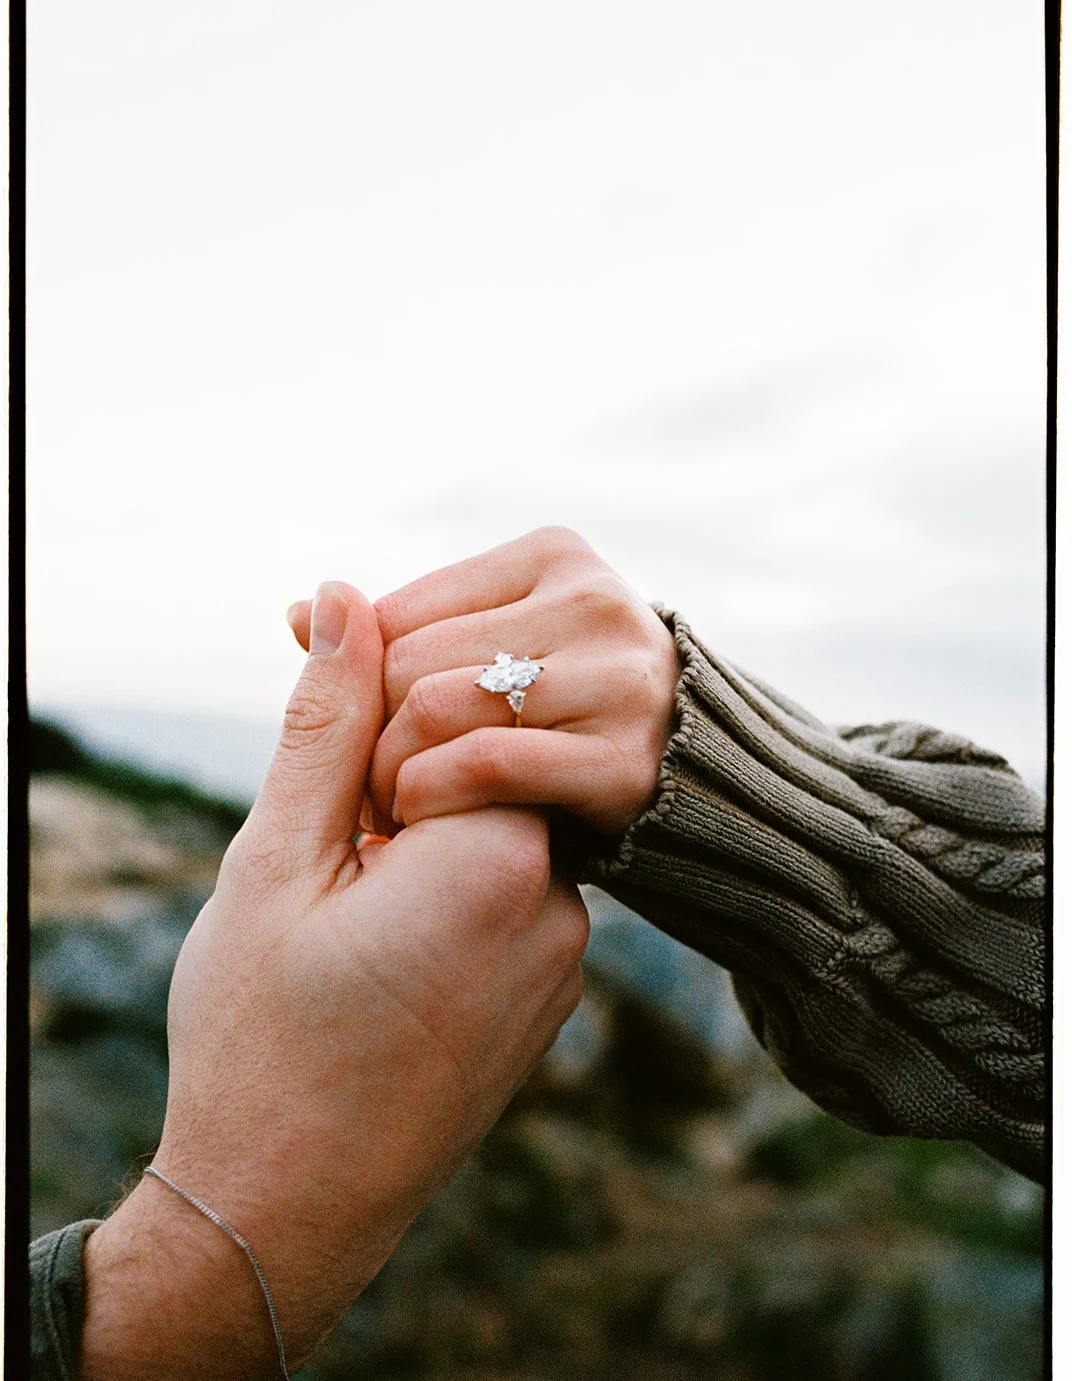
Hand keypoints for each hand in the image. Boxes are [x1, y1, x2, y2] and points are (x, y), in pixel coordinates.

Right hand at [78, 582, 587, 1380]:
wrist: (288, 1217)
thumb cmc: (263, 1042)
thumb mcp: (274, 864)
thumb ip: (325, 725)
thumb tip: (344, 599)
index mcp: (496, 857)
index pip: (461, 710)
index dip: (370, 735)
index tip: (317, 808)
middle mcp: (558, 904)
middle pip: (483, 767)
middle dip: (393, 785)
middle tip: (316, 870)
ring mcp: (563, 960)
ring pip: (489, 835)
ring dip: (414, 845)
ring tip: (340, 925)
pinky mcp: (548, 1001)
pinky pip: (502, 902)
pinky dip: (440, 898)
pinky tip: (375, 960)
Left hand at [288, 527, 680, 838]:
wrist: (693, 797)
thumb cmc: (562, 720)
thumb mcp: (485, 653)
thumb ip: (397, 635)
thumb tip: (303, 612)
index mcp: (554, 556)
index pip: (398, 612)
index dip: (361, 684)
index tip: (365, 738)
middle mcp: (595, 601)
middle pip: (411, 659)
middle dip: (373, 732)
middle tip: (366, 785)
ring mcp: (618, 678)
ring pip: (438, 707)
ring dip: (393, 773)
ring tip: (390, 807)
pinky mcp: (625, 759)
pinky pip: (484, 765)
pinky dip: (433, 798)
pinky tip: (426, 824)